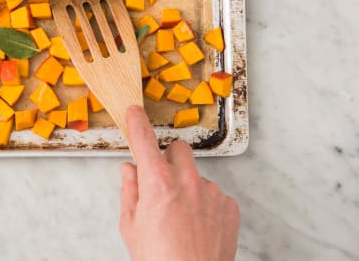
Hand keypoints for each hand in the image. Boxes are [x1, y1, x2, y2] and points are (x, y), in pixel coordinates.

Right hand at [119, 105, 239, 260]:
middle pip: (179, 150)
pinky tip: (197, 226)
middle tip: (161, 182)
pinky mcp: (229, 207)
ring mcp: (212, 193)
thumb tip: (130, 171)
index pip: (144, 140)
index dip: (137, 123)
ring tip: (181, 218)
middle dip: (169, 159)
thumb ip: (130, 191)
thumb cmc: (159, 260)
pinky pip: (214, 195)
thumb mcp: (131, 226)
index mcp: (157, 183)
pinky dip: (205, 205)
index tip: (134, 112)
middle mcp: (187, 182)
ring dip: (188, 186)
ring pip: (196, 175)